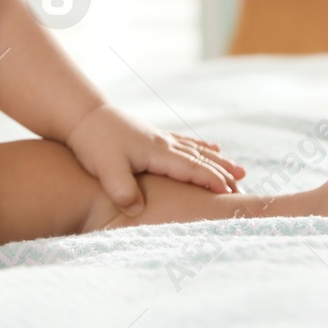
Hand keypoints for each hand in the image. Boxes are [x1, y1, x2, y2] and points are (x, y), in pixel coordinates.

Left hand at [64, 104, 245, 216]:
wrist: (82, 115)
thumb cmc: (94, 142)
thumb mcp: (106, 169)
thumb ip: (123, 191)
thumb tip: (138, 212)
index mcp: (158, 152)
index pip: (192, 169)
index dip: (212, 181)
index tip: (232, 194)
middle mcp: (163, 143)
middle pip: (201, 159)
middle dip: (223, 173)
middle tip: (245, 186)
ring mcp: (158, 138)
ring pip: (196, 150)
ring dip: (218, 161)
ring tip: (238, 169)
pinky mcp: (150, 136)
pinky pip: (184, 142)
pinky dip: (200, 146)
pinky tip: (210, 146)